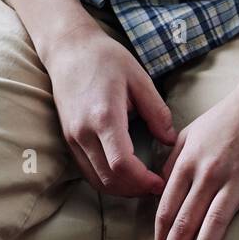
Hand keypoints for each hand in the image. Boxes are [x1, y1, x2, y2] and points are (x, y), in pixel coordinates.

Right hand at [45, 23, 176, 197]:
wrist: (70, 49)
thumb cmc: (106, 59)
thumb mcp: (139, 79)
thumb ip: (157, 112)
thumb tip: (170, 140)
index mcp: (104, 117)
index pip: (122, 165)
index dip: (143, 181)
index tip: (160, 182)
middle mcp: (84, 133)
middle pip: (109, 180)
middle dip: (135, 190)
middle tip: (156, 187)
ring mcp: (73, 138)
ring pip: (96, 180)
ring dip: (121, 189)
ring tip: (143, 183)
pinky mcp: (68, 139)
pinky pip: (87, 170)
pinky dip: (106, 179)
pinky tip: (124, 174)